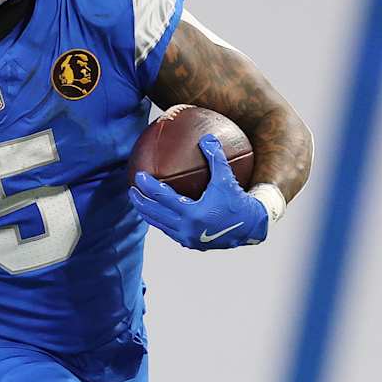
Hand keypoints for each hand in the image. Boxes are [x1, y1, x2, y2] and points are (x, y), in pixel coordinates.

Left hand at [129, 134, 267, 250]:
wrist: (250, 227)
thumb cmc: (238, 201)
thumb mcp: (227, 178)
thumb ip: (216, 158)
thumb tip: (206, 137)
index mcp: (193, 213)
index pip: (163, 197)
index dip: (148, 186)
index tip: (138, 176)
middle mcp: (186, 228)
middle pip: (155, 214)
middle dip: (140, 201)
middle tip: (131, 189)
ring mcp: (187, 238)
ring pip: (160, 225)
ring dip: (147, 213)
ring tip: (138, 201)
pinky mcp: (190, 243)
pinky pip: (169, 230)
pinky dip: (160, 221)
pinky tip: (156, 212)